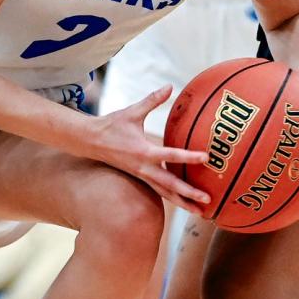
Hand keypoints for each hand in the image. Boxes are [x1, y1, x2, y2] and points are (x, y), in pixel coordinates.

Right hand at [86, 85, 210, 213]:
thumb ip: (153, 100)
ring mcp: (141, 175)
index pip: (170, 155)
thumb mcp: (133, 111)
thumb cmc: (112, 124)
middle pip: (169, 185)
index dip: (188, 157)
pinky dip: (173, 198)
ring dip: (183, 203)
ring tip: (202, 212)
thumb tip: (170, 85)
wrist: (90, 141)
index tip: (206, 157)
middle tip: (207, 199)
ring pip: (165, 194)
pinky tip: (186, 203)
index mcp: (143, 151)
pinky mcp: (140, 178)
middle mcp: (143, 167)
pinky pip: (159, 192)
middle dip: (189, 193)